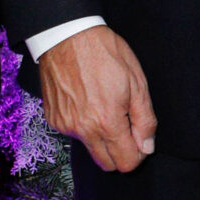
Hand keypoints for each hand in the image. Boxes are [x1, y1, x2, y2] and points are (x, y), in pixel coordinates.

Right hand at [37, 26, 155, 171]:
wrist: (67, 36)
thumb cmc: (105, 53)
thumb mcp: (137, 82)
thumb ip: (145, 119)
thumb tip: (147, 147)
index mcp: (107, 122)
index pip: (126, 163)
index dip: (138, 154)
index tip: (140, 138)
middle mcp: (83, 130)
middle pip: (106, 164)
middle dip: (120, 153)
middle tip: (126, 128)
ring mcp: (65, 125)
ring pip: (89, 148)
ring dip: (101, 138)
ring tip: (105, 107)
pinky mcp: (53, 118)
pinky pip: (73, 134)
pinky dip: (83, 125)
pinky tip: (87, 102)